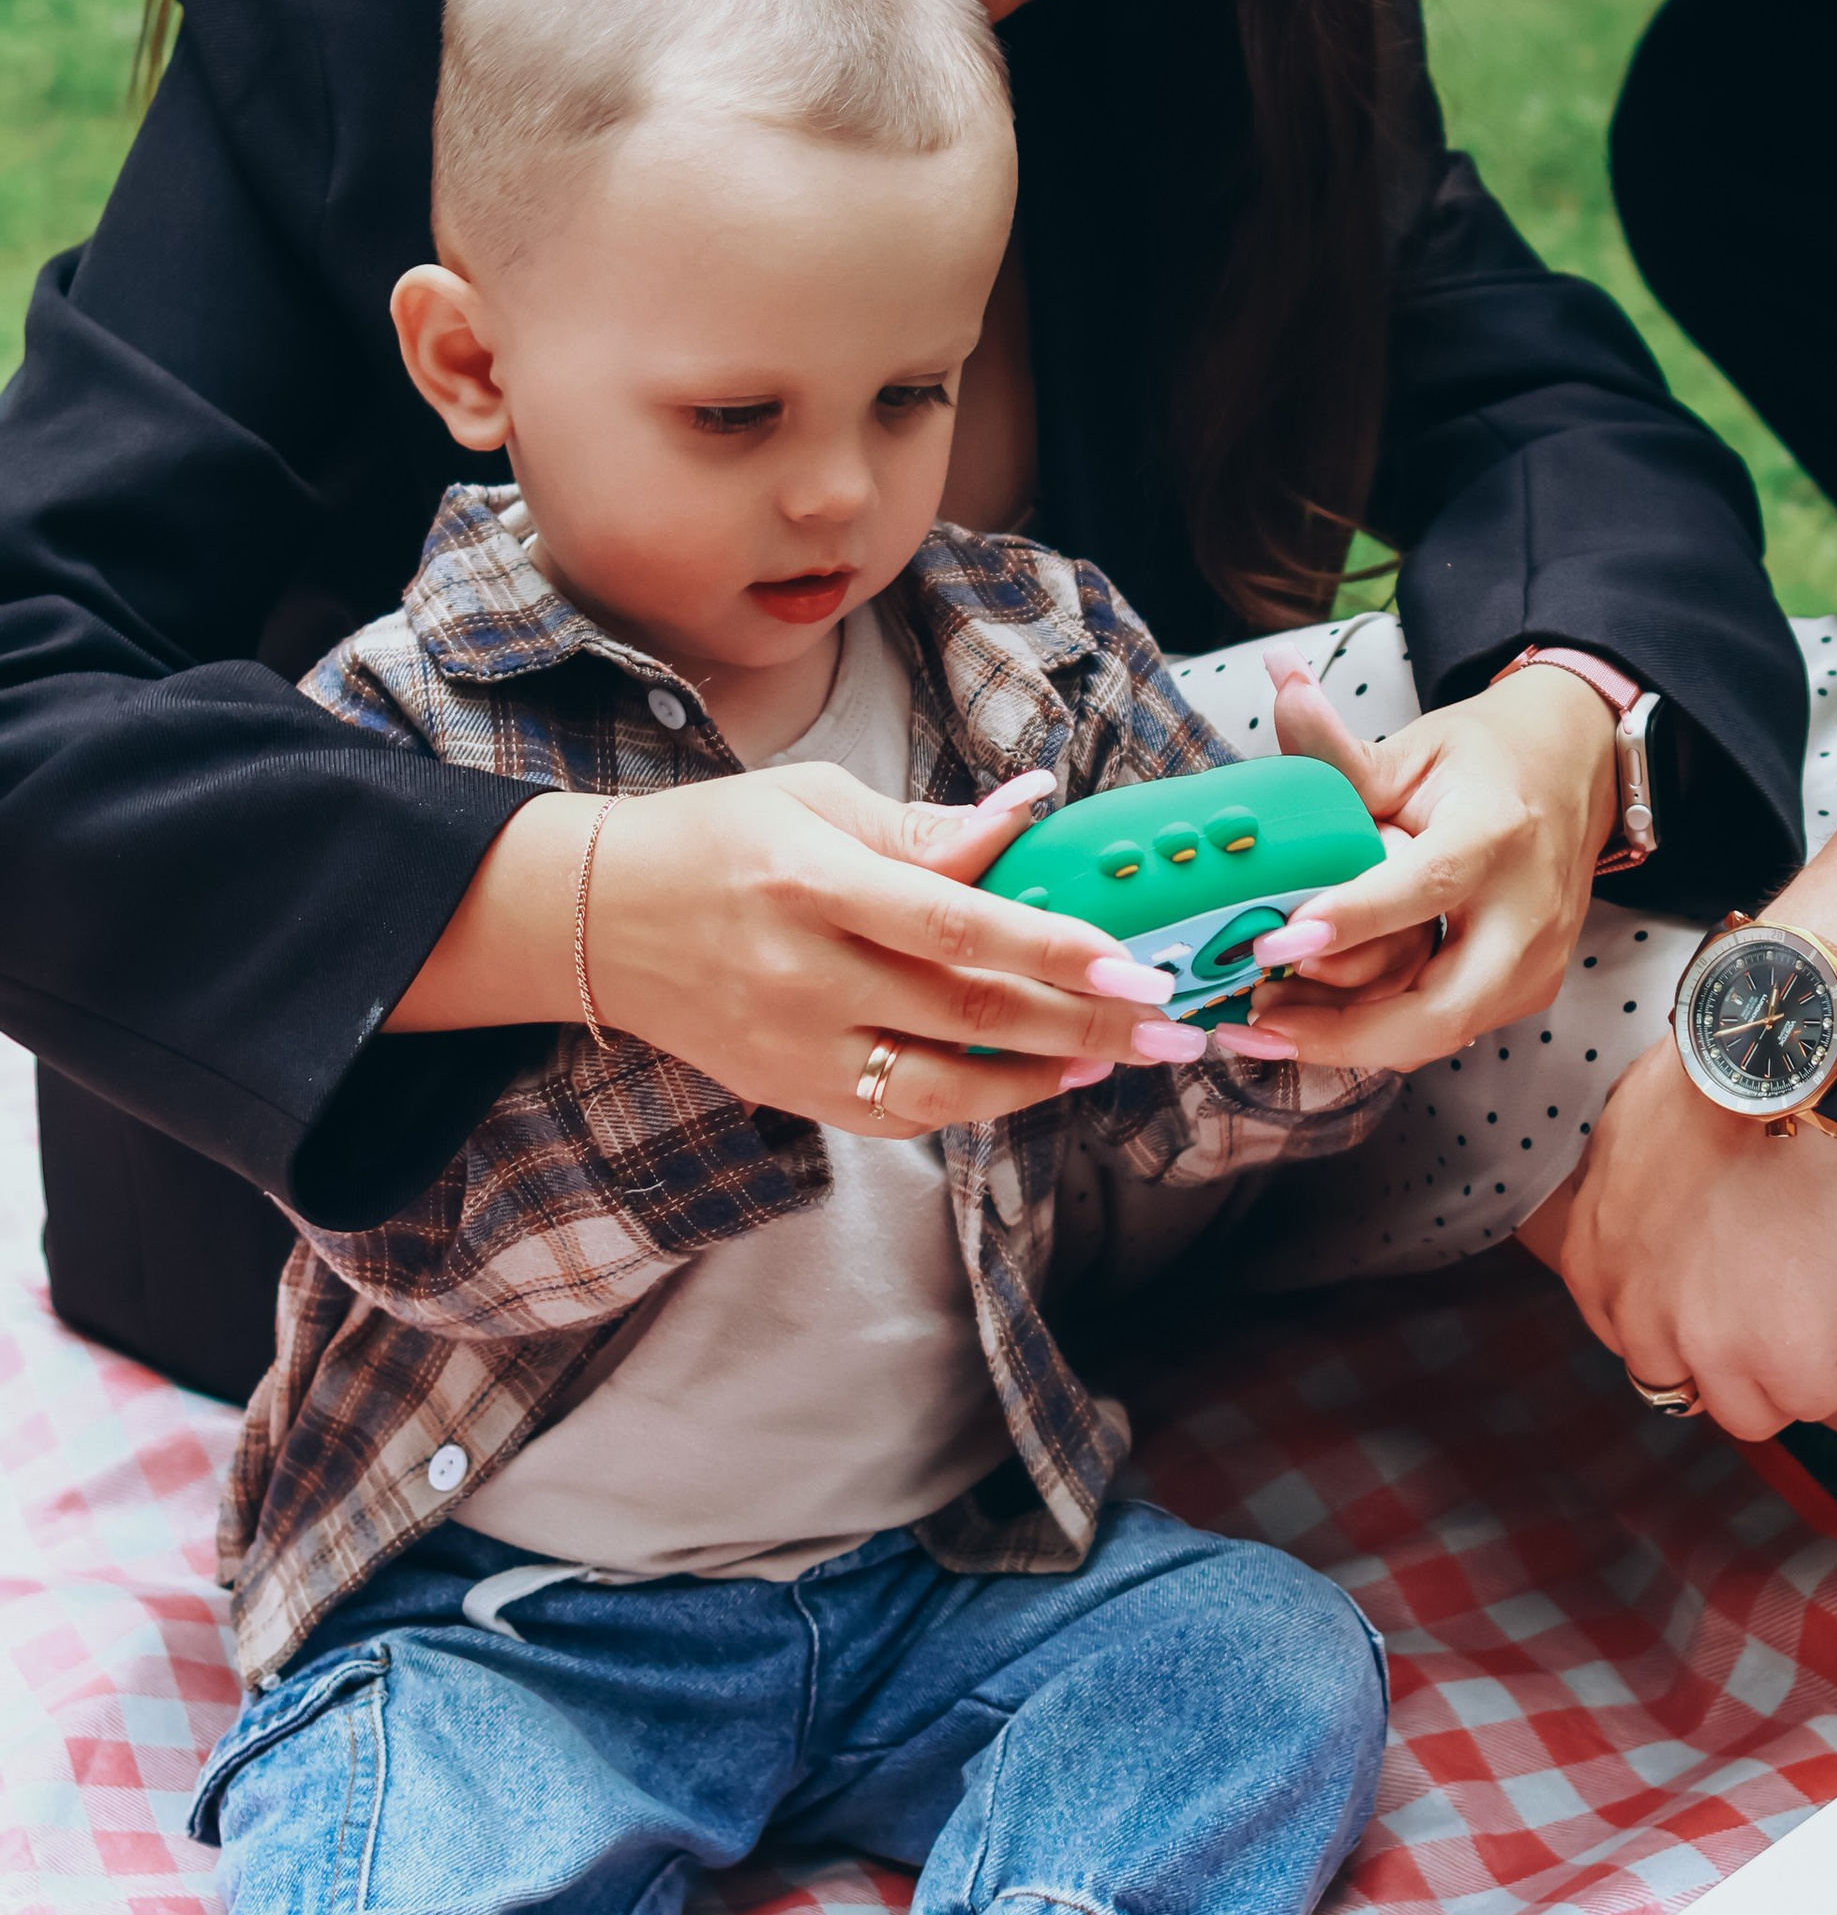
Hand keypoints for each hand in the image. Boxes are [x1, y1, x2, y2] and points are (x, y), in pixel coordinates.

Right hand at [388, 764, 1201, 1133]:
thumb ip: (926, 827)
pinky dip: (972, 1103)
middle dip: (1079, 1022)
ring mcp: (792, 1045)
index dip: (1048, 948)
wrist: (594, 916)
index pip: (953, 925)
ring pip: (938, 1088)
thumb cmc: (714, 838)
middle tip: (1163, 1022)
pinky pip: (896, 1115)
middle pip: (964, 1012)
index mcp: (812, 882)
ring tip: (1107, 1057)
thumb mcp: (815, 799)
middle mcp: (802, 974)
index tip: (1128, 961)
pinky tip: (1027, 1078)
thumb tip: (1029, 814)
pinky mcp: (787, 1091)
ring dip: (1037, 1078)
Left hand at [1249, 658, 1616, 1068]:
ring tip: (1269, 1026)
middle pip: (1443, 1006)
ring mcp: (1538, 960)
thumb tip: (1279, 683)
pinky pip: (1448, 1030)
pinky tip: (1318, 1022)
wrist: (1574, 770)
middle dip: (1347, 1032)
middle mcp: (1529, 910)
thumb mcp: (1415, 745)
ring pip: (1440, 1033)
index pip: (1426, 887)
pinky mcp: (1530, 989)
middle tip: (1259, 1023)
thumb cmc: (1487, 758)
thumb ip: (1339, 748)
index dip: (1353, 921)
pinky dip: (1381, 1034)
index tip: (1279, 944)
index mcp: (1497, 832)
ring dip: (1351, 1040)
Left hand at [1538, 1037, 1836, 1437]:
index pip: (1634, 1336)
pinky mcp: (1778, 1351)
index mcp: (1591, 1260)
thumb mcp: (1636, 1130)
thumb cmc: (1728, 1071)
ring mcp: (1699, 1339)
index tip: (1738, 1282)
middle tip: (1786, 1297)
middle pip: (1685, 1383)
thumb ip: (1632, 1196)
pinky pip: (1816, 1397)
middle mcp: (1631, 1310)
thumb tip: (1661, 1207)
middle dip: (1736, 1350)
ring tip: (1828, 1301)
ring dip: (1791, 1368)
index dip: (1694, 1316)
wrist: (1786, 1056)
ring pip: (1748, 1409)